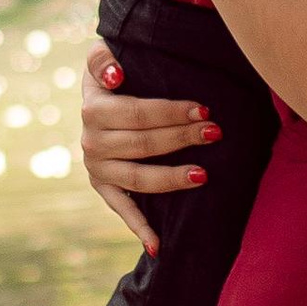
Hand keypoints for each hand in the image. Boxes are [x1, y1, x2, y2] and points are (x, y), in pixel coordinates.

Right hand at [79, 32, 216, 253]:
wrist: (96, 104)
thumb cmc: (114, 79)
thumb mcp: (101, 61)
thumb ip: (102, 59)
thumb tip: (116, 75)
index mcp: (93, 109)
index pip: (137, 112)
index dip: (171, 111)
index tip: (205, 109)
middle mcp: (91, 142)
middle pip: (143, 143)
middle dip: (182, 138)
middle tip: (215, 132)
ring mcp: (97, 168)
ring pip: (138, 177)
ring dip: (172, 177)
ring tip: (203, 175)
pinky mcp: (103, 188)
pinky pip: (122, 211)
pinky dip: (140, 230)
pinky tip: (159, 246)